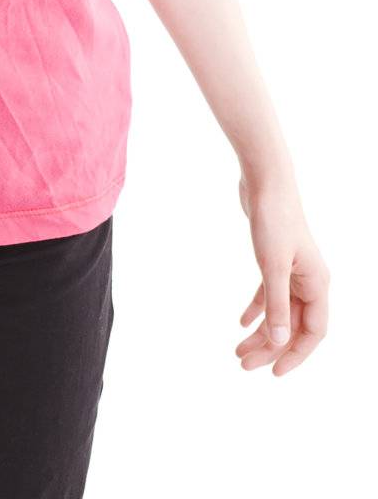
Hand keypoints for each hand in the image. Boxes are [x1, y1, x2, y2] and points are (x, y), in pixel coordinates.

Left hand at [235, 174, 329, 375]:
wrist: (265, 181)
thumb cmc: (274, 219)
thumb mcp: (273, 266)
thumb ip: (276, 304)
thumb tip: (278, 341)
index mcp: (317, 284)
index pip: (313, 332)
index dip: (296, 355)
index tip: (274, 372)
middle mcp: (309, 280)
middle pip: (292, 325)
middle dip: (270, 347)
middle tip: (243, 364)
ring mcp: (293, 270)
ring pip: (278, 311)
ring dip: (260, 332)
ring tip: (237, 351)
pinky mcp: (275, 259)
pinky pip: (268, 293)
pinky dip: (256, 308)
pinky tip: (241, 322)